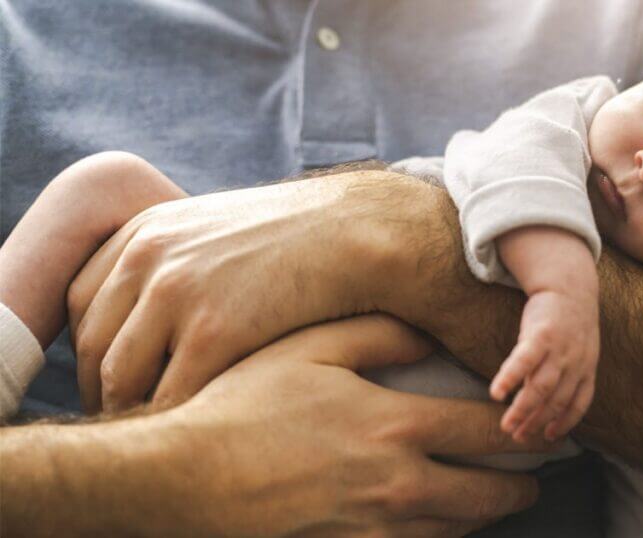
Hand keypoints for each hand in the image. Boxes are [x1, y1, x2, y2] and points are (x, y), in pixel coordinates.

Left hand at [67, 173, 401, 412]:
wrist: (359, 231)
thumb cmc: (302, 238)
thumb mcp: (221, 230)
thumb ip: (179, 258)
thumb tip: (155, 312)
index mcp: (146, 230)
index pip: (83, 303)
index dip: (93, 351)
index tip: (113, 382)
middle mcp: (148, 256)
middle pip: (94, 345)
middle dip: (103, 392)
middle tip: (129, 421)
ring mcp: (177, 293)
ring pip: (121, 378)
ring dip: (134, 414)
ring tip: (161, 435)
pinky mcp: (214, 330)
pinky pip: (172, 394)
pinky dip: (176, 420)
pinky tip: (199, 432)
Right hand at [168, 314, 552, 536]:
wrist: (180, 480)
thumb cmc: (242, 405)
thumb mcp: (309, 348)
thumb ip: (379, 335)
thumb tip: (430, 337)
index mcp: (395, 425)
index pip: (488, 431)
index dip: (524, 431)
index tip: (544, 430)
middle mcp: (399, 484)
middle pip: (488, 495)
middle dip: (518, 488)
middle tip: (532, 479)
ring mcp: (376, 530)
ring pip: (457, 530)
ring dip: (481, 516)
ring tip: (490, 502)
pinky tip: (435, 525)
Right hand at [490, 287, 599, 442]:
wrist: (569, 285)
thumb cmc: (569, 323)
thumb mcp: (580, 350)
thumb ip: (570, 374)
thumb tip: (550, 401)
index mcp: (587, 368)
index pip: (579, 403)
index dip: (564, 422)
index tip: (548, 437)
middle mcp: (576, 363)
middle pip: (556, 400)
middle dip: (537, 422)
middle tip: (517, 437)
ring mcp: (559, 350)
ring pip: (541, 388)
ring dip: (523, 410)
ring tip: (506, 426)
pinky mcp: (540, 334)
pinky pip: (524, 362)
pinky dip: (510, 379)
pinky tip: (496, 394)